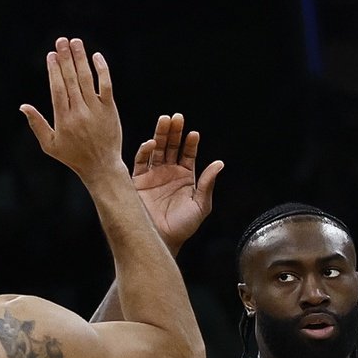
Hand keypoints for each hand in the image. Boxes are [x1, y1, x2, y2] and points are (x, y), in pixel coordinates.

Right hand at [20, 38, 123, 181]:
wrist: (101, 166)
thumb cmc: (73, 156)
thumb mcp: (50, 145)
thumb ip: (37, 124)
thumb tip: (23, 106)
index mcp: (63, 120)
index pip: (57, 89)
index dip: (54, 70)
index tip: (51, 55)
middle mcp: (79, 113)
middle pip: (71, 80)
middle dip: (65, 58)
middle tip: (61, 41)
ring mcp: (95, 110)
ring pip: (86, 79)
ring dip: (81, 58)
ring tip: (75, 42)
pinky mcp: (109, 110)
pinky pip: (106, 85)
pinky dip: (102, 70)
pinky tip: (96, 56)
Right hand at [129, 113, 223, 252]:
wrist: (162, 240)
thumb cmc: (183, 227)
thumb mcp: (201, 206)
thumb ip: (207, 184)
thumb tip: (219, 163)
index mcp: (184, 177)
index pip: (188, 154)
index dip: (190, 143)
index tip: (193, 134)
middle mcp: (168, 173)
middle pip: (171, 146)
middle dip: (174, 132)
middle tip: (177, 118)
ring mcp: (153, 175)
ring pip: (157, 149)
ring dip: (160, 135)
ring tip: (165, 120)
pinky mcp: (138, 181)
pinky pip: (141, 162)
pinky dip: (145, 151)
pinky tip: (151, 143)